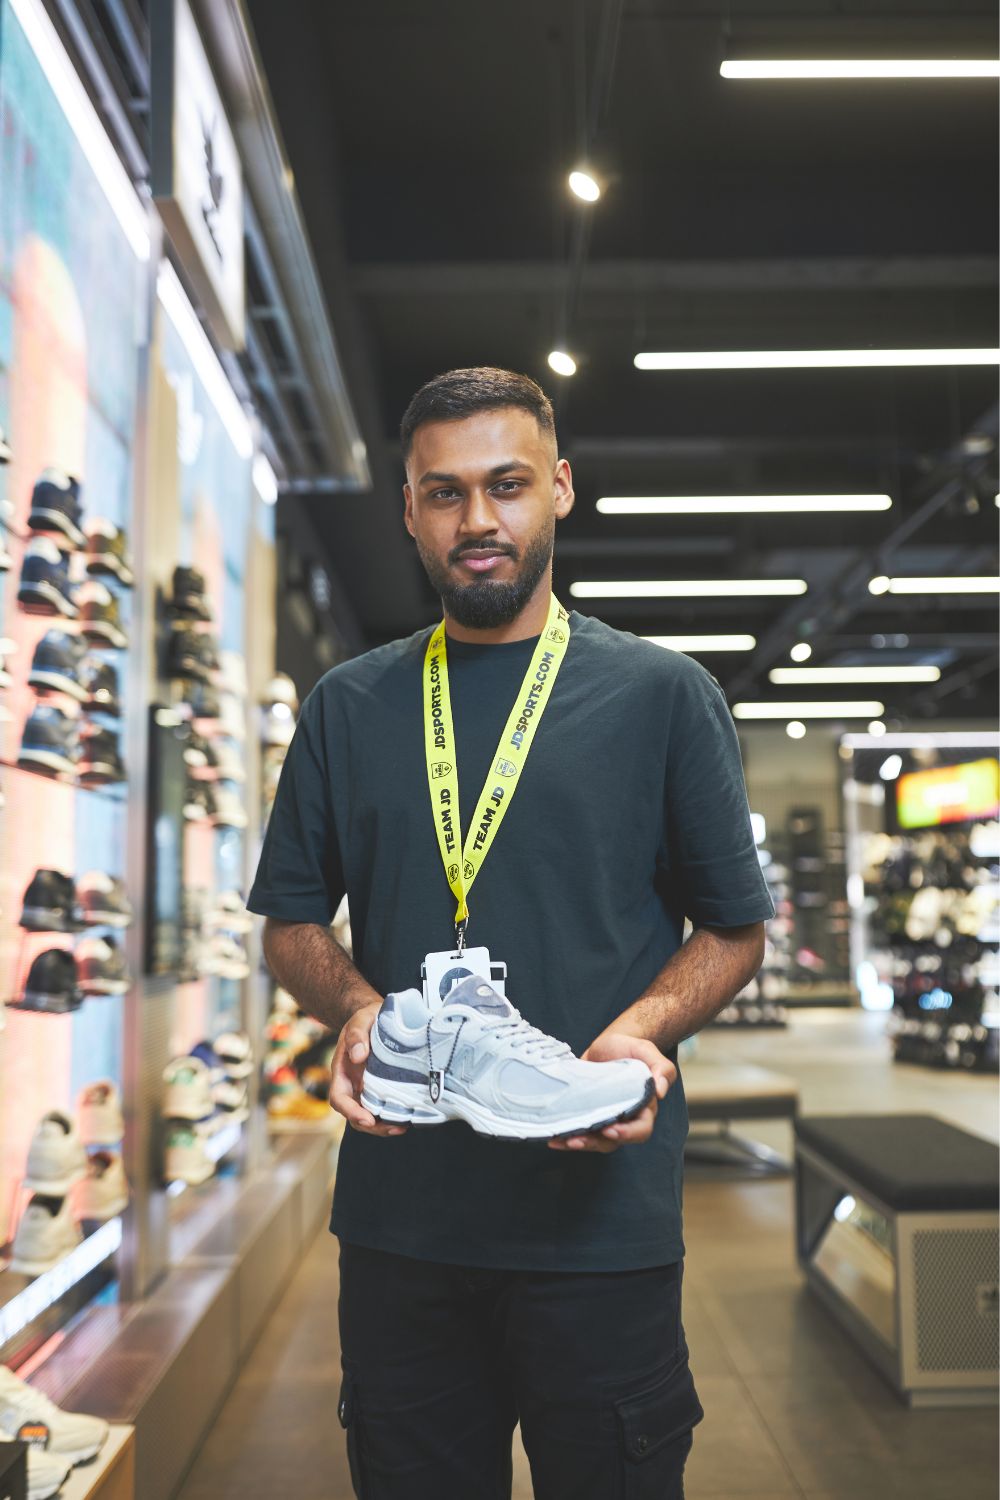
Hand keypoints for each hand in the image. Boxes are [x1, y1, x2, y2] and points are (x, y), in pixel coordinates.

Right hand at [329, 1000, 408, 1137]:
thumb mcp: (360, 1021)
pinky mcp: (381, 1089)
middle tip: (394, 1128)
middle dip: (372, 1127)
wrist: (377, 1017)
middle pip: (355, 1115)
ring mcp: (366, 1089)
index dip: (351, 1112)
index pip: (339, 1099)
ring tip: (403, 1126)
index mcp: (342, 1071)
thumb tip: (358, 1056)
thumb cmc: (366, 1019)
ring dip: (383, 1126)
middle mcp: (352, 1085)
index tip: (367, 1119)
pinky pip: (383, 1108)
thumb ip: (356, 1035)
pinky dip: (393, 1116)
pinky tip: (409, 1116)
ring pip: (370, 1116)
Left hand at [547, 1032, 675, 1154]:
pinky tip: (553, 1137)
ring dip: (578, 1143)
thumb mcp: (646, 1050)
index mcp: (643, 1107)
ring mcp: (605, 1118)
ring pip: (595, 1140)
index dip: (627, 1133)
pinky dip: (566, 1136)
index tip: (611, 1129)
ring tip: (560, 1140)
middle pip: (613, 1140)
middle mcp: (624, 1118)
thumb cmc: (630, 1048)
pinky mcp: (587, 1114)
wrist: (608, 1044)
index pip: (641, 1129)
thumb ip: (661, 1068)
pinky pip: (580, 1130)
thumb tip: (660, 1091)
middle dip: (595, 1142)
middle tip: (576, 1140)